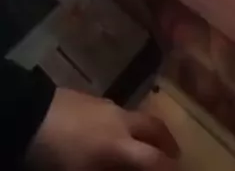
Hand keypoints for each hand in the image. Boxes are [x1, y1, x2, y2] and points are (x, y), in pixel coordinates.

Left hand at [26, 88, 178, 170]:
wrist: (29, 116)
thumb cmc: (56, 155)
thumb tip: (124, 168)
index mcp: (120, 145)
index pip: (155, 158)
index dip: (169, 166)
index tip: (179, 169)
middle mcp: (120, 121)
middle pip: (154, 127)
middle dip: (167, 140)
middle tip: (173, 152)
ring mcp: (106, 105)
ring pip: (136, 116)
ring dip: (145, 130)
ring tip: (142, 143)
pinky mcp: (91, 98)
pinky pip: (118, 111)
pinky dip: (125, 123)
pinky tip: (113, 132)